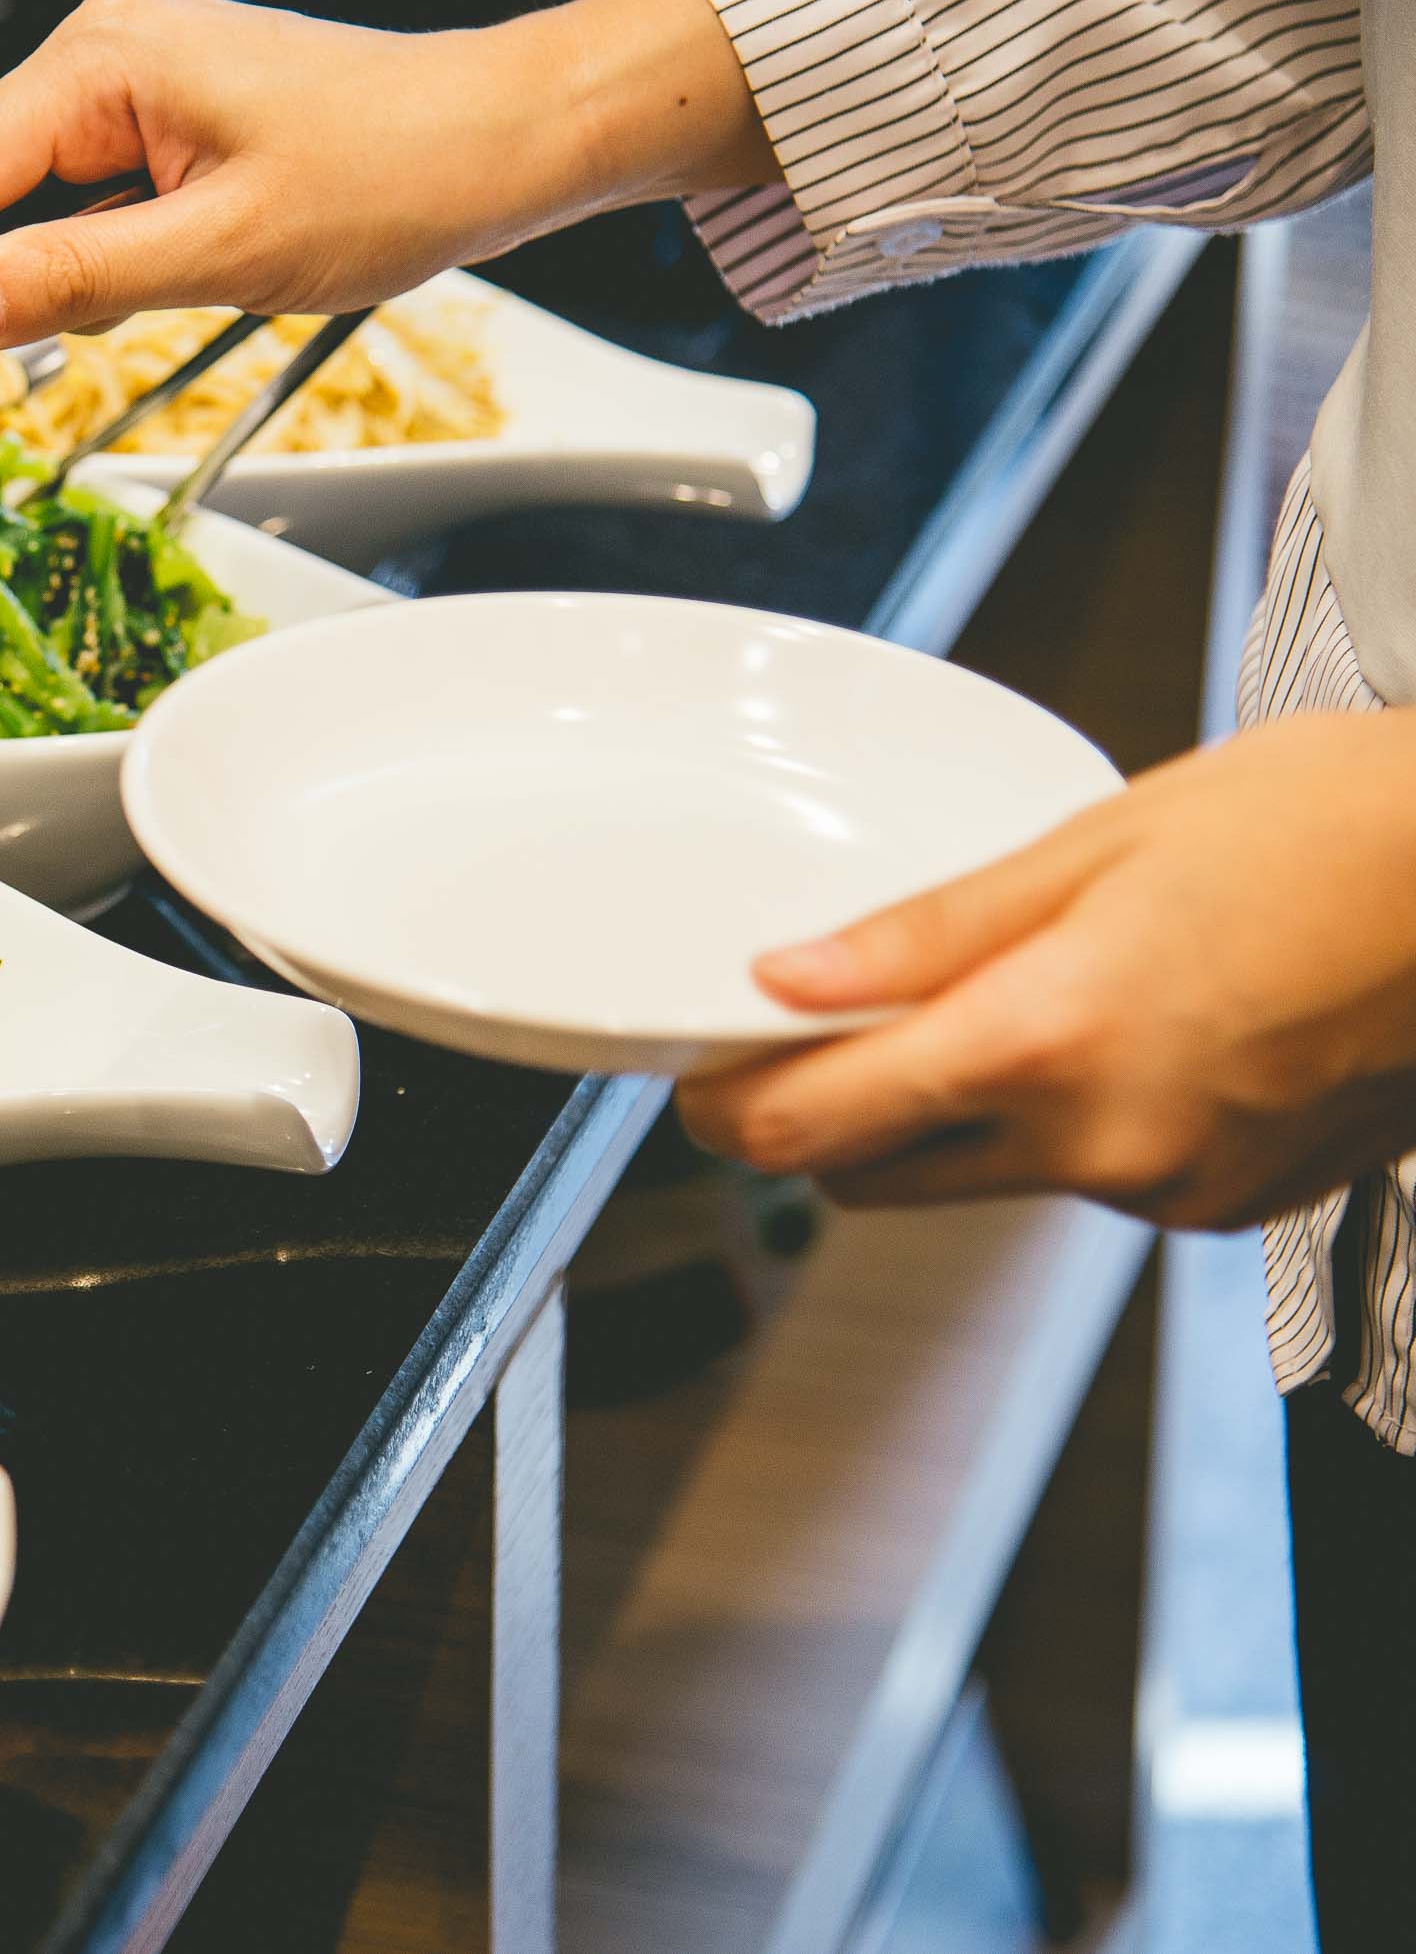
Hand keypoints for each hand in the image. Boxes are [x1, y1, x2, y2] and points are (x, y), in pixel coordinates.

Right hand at [0, 0, 777, 419]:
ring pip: (27, 207)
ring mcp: (132, 85)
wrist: (502, 140)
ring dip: (44, 283)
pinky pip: (85, 201)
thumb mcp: (220, 250)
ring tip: (119, 316)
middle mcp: (100, 56)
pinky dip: (93, 262)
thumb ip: (71, 281)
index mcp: (98, 64)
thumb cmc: (393, 171)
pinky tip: (149, 286)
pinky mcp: (165, 121)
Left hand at [677, 712, 1415, 1229]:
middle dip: (827, 1118)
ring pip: (987, 1179)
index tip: (698, 1074)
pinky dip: (1071, 1123)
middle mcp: (1106, 1140)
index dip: (727, 1109)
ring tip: (1019, 995)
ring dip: (957, 1116)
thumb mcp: (1102, 839)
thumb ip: (928, 931)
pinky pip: (1093, 1179)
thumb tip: (781, 980)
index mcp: (1052, 1039)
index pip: (816, 1125)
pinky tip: (1132, 1032)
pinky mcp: (1231, 1207)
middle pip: (879, 1176)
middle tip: (820, 1028)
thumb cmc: (1333, 823)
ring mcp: (1175, 1186)